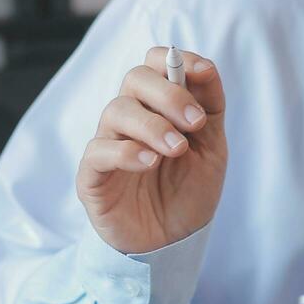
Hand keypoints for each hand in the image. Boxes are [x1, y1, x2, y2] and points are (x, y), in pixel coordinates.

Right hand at [76, 47, 227, 253]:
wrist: (173, 243)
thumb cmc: (188, 192)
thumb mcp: (211, 149)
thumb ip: (210, 109)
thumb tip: (205, 67)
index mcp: (157, 106)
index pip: (155, 64)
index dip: (177, 60)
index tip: (202, 73)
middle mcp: (130, 118)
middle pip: (135, 79)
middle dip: (169, 95)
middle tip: (195, 124)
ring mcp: (108, 144)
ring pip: (117, 110)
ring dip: (152, 126)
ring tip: (177, 150)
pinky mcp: (92, 175)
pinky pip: (99, 152)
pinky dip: (126, 152)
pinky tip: (151, 162)